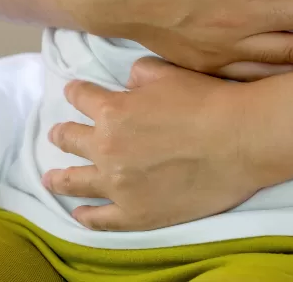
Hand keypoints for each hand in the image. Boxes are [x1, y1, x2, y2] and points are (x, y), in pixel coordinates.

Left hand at [43, 57, 272, 230]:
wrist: (241, 140)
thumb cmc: (210, 102)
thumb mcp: (170, 73)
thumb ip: (141, 75)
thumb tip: (130, 82)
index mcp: (113, 111)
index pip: (82, 97)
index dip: (77, 93)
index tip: (73, 93)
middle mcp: (107, 148)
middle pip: (72, 140)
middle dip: (62, 134)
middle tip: (57, 134)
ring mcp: (119, 186)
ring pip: (76, 182)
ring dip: (60, 177)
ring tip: (51, 178)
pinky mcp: (138, 214)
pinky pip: (102, 219)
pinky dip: (86, 216)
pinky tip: (79, 214)